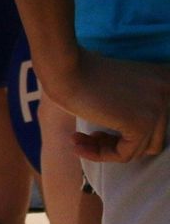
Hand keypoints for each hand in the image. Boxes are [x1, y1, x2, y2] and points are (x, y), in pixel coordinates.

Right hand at [45, 52, 169, 162]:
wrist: (63, 68)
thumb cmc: (79, 73)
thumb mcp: (119, 84)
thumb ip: (136, 102)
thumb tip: (136, 138)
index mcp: (166, 78)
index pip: (157, 121)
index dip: (129, 130)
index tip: (99, 131)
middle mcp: (168, 91)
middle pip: (151, 138)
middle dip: (117, 142)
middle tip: (88, 137)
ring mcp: (157, 108)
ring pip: (139, 149)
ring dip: (105, 149)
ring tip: (78, 141)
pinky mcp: (141, 124)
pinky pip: (125, 154)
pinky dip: (101, 155)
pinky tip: (77, 146)